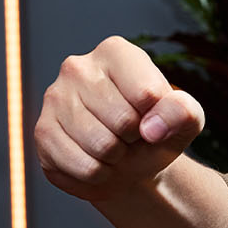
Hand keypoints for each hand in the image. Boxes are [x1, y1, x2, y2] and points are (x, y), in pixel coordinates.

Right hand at [35, 36, 205, 204]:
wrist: (128, 164)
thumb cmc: (157, 132)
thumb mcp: (185, 119)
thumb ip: (183, 112)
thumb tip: (152, 127)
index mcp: (115, 52)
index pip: (147, 94)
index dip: (157, 118)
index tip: (151, 117)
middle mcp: (78, 67)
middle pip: (122, 121)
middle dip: (134, 140)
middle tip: (129, 137)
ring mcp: (55, 97)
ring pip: (101, 146)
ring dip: (116, 159)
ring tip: (113, 149)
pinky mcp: (42, 131)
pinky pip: (82, 166)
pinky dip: (98, 175)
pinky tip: (95, 161)